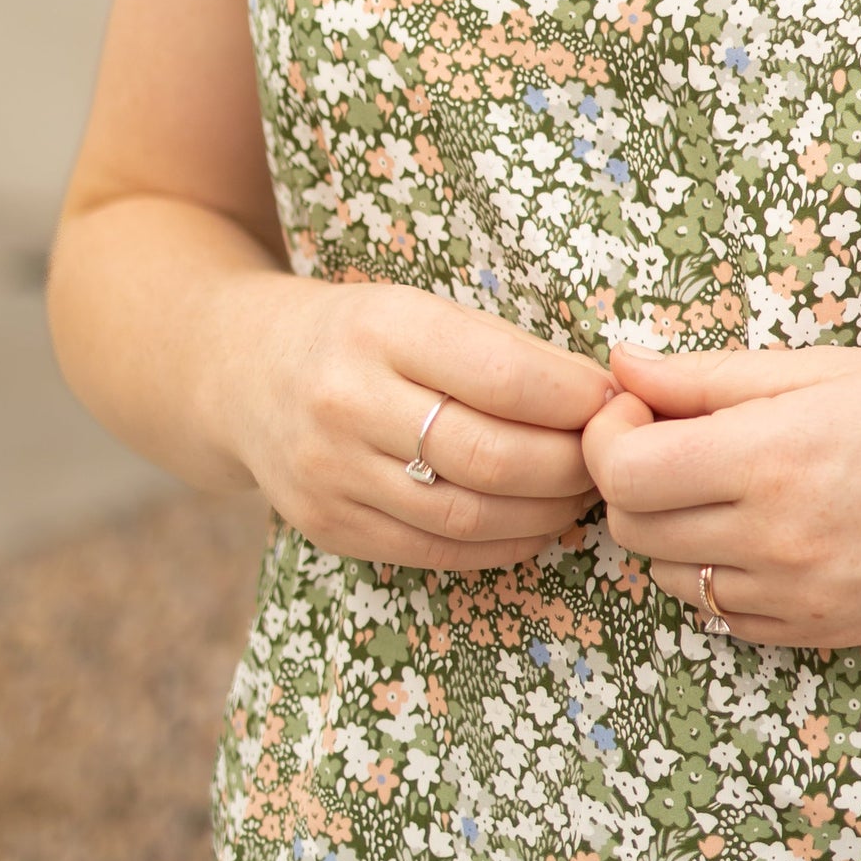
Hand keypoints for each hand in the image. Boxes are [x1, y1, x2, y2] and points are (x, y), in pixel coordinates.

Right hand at [215, 275, 614, 571]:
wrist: (244, 372)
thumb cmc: (362, 332)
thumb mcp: (420, 307)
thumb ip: (503, 348)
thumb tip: (605, 394)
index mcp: (382, 327)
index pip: (501, 375)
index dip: (574, 397)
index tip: (615, 399)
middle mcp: (347, 402)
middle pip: (489, 455)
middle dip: (570, 463)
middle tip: (612, 456)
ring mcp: (330, 474)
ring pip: (467, 515)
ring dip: (547, 512)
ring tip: (586, 492)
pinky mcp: (328, 528)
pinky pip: (436, 552)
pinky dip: (504, 545)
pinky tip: (539, 523)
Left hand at [582, 342, 860, 647]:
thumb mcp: (822, 366)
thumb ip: (708, 375)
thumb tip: (620, 363)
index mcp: (770, 454)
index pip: (623, 470)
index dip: (608, 433)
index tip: (636, 406)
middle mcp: (776, 537)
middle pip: (633, 529)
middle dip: (634, 479)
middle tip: (675, 438)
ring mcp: (799, 596)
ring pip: (673, 580)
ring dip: (674, 530)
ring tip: (727, 482)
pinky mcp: (822, 634)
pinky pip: (727, 618)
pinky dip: (723, 576)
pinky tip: (768, 529)